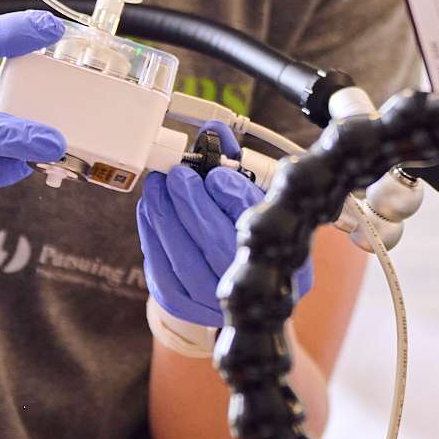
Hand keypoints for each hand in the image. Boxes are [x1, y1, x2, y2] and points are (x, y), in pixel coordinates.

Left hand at [134, 126, 310, 335]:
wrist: (242, 281)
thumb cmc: (250, 225)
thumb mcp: (257, 193)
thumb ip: (238, 162)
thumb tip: (214, 131)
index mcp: (287, 256)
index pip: (259, 225)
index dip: (234, 197)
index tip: (215, 175)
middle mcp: (257, 286)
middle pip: (218, 245)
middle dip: (191, 204)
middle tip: (176, 175)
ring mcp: (220, 303)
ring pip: (185, 262)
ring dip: (165, 218)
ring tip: (157, 188)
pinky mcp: (188, 307)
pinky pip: (163, 275)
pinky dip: (152, 239)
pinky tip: (151, 212)